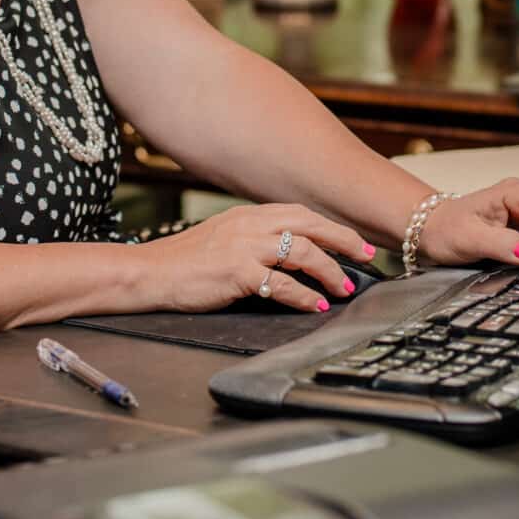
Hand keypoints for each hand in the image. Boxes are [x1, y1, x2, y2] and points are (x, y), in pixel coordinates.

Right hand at [138, 203, 373, 313]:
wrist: (151, 272)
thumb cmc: (185, 261)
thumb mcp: (224, 237)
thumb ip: (256, 239)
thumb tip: (291, 253)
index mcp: (249, 215)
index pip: (301, 214)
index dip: (333, 227)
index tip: (355, 242)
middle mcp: (251, 225)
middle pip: (311, 225)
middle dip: (344, 241)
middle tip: (367, 257)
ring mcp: (245, 247)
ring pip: (303, 252)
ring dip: (330, 271)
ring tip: (343, 288)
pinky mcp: (237, 271)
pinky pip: (282, 284)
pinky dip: (305, 296)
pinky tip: (315, 304)